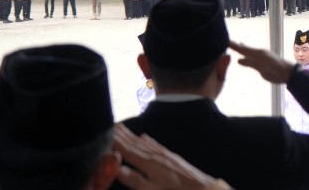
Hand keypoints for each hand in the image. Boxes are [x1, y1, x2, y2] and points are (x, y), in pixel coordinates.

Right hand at [113, 125, 228, 189]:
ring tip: (122, 128)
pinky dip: (148, 141)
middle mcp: (155, 156)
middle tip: (111, 125)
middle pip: (134, 144)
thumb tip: (117, 168)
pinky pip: (156, 145)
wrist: (202, 189)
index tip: (105, 134)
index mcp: (148, 163)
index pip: (127, 150)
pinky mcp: (172, 158)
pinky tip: (144, 137)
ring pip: (144, 143)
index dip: (115, 142)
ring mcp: (164, 155)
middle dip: (122, 135)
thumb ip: (134, 180)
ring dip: (132, 136)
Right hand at [229, 41, 295, 83]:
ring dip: (240, 49)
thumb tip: (238, 59)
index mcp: (258, 53)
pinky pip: (250, 58)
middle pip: (244, 49)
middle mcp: (258, 53)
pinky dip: (245, 55)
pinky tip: (242, 56)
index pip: (243, 49)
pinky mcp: (261, 63)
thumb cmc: (277, 70)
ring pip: (247, 52)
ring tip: (233, 45)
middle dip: (235, 45)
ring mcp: (260, 57)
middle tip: (226, 41)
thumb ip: (252, 63)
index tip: (225, 40)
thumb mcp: (263, 67)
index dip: (234, 45)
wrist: (288, 73)